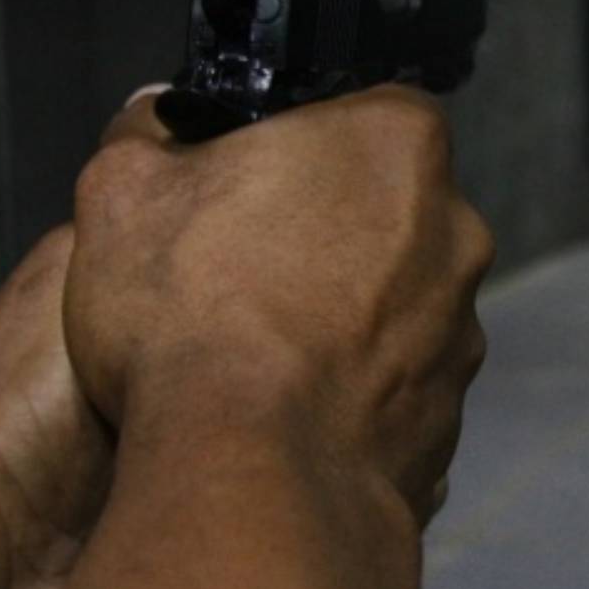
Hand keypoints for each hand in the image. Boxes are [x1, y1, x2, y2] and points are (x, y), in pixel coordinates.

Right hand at [64, 86, 492, 529]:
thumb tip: (155, 127)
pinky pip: (395, 383)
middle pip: (381, 209)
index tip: (247, 184)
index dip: (294, 145)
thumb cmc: (196, 315)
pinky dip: (352, 389)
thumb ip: (147, 137)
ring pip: (393, 301)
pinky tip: (290, 410)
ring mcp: (463, 326)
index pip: (356, 113)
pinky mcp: (452, 410)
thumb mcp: (125, 191)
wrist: (253, 475)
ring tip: (260, 352)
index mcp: (397, 141)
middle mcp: (455, 227)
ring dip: (341, 315)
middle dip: (322, 230)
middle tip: (244, 269)